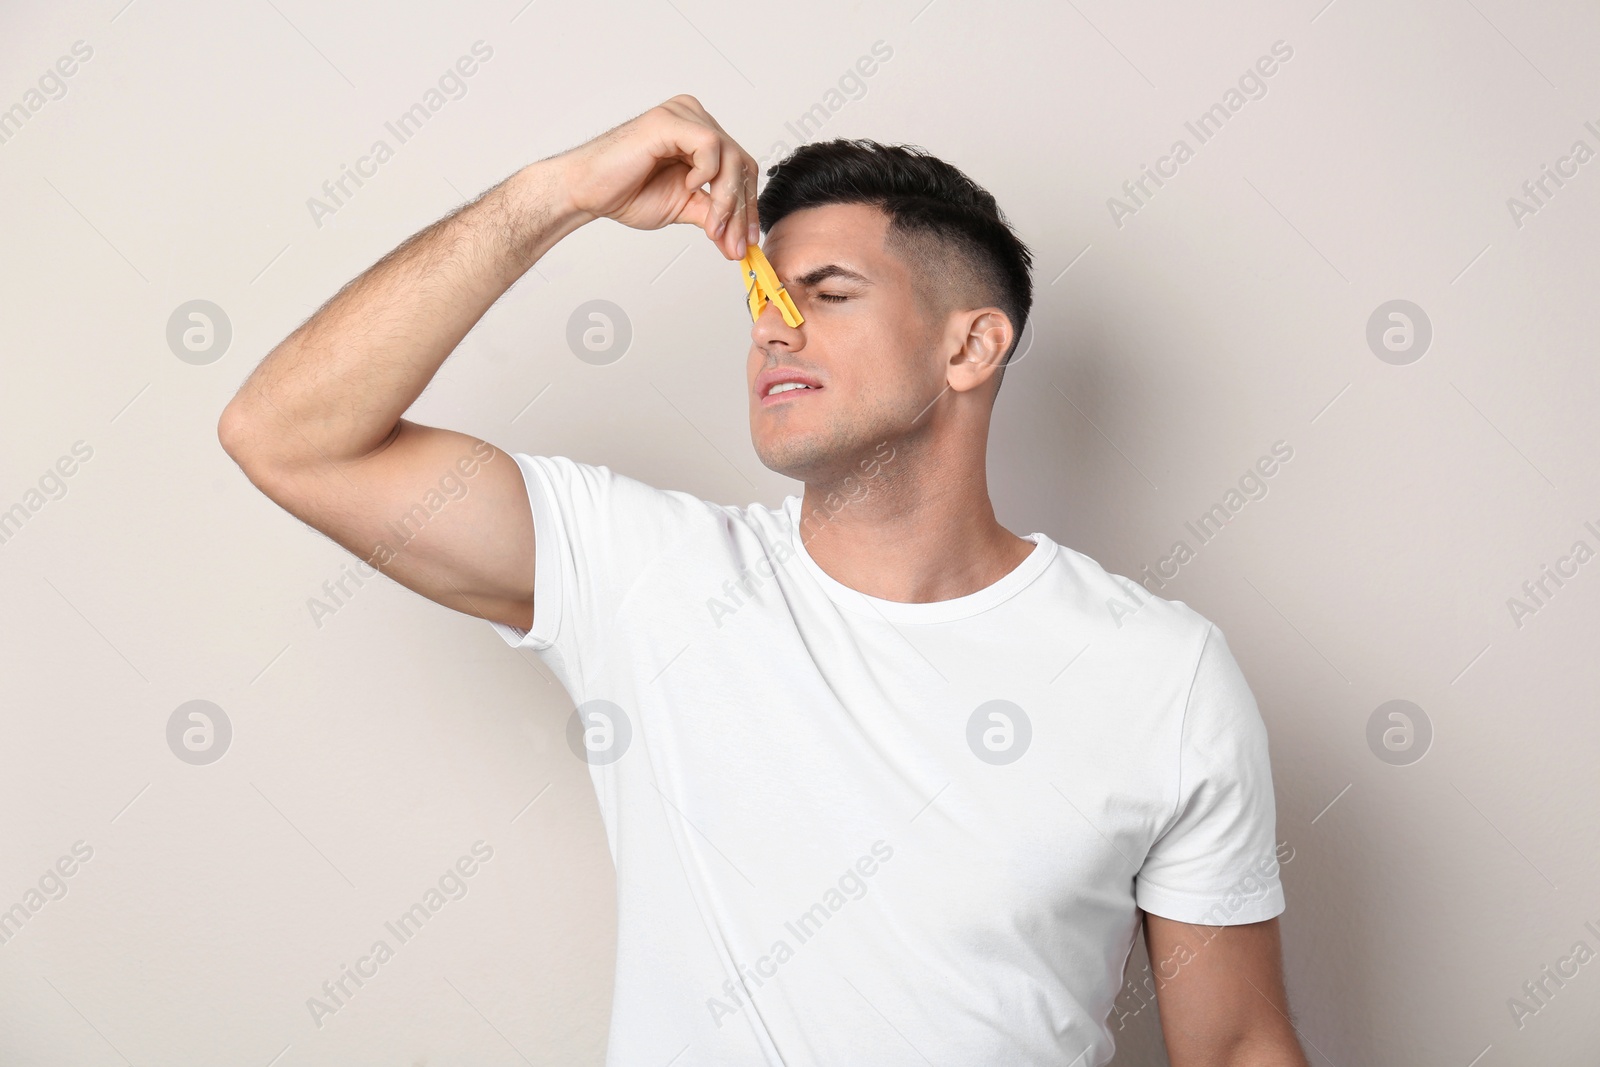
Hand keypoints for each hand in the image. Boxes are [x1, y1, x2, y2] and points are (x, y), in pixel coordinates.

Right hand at [554, 94, 759, 259]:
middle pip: (742, 164)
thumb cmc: (625, 191)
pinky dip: (706, 174)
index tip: (747, 240)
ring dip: (727, 200)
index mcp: (700, 137)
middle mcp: (696, 120)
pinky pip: (710, 145)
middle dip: (741, 210)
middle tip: (734, 243)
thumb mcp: (684, 207)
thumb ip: (713, 215)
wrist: (589, 192)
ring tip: (712, 227)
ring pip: (731, 157)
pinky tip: (687, 186)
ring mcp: (684, 116)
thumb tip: (737, 241)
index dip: (748, 207)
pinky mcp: (671, 120)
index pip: (742, 169)